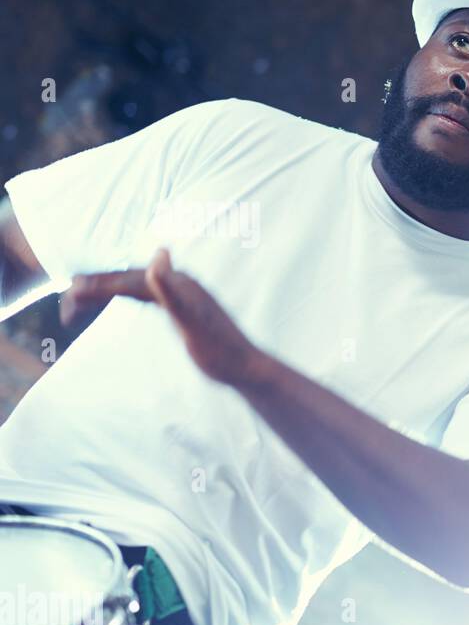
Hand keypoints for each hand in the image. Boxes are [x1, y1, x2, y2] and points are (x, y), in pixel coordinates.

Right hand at [61, 248, 266, 387]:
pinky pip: (148, 297)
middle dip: (97, 288)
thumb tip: (159, 254)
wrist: (246, 369)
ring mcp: (184, 296)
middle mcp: (182, 285)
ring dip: (108, 292)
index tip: (71, 292)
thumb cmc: (220, 353)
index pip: (131, 280)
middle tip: (66, 298)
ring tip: (79, 301)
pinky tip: (118, 301)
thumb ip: (173, 292)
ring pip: (136, 287)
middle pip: (131, 280)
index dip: (100, 286)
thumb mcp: (192, 325)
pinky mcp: (185, 308)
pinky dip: (126, 298)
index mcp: (180, 285)